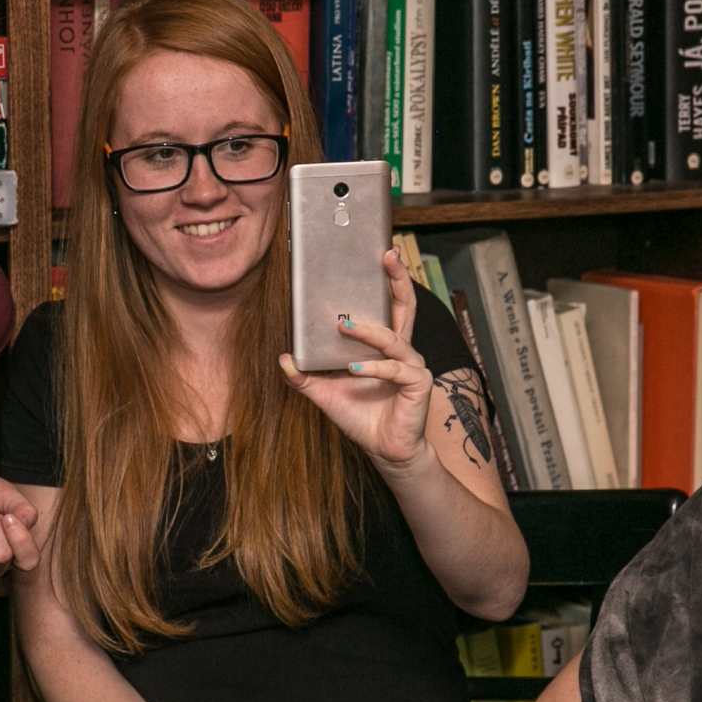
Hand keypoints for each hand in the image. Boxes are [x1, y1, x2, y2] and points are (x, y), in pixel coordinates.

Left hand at [279, 249, 431, 472]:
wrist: (383, 449)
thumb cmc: (361, 416)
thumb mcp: (326, 393)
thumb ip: (305, 377)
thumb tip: (283, 358)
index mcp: (385, 346)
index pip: (389, 304)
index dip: (388, 279)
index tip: (379, 252)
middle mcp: (402, 350)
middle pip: (405, 306)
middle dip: (397, 278)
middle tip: (387, 255)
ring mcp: (412, 365)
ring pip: (394, 338)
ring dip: (369, 331)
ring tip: (344, 326)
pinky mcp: (418, 383)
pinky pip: (394, 369)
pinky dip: (373, 369)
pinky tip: (355, 370)